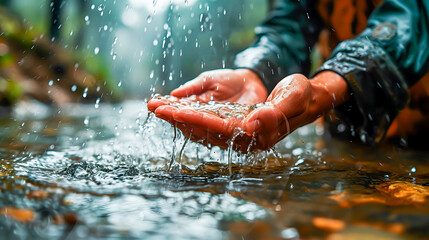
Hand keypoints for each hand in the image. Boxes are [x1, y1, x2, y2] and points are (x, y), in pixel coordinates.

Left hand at [147, 71, 347, 151]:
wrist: (304, 100)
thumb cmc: (301, 96)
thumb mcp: (293, 97)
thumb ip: (275, 112)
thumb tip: (251, 124)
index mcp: (257, 136)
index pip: (220, 129)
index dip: (197, 120)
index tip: (174, 111)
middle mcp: (244, 141)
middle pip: (204, 131)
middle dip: (179, 120)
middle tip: (154, 108)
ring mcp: (237, 137)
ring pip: (201, 129)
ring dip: (179, 119)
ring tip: (156, 107)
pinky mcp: (232, 129)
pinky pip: (205, 125)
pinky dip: (188, 117)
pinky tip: (174, 110)